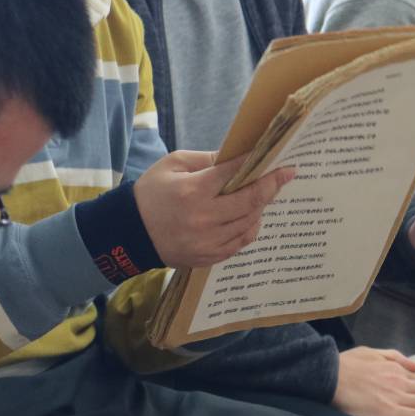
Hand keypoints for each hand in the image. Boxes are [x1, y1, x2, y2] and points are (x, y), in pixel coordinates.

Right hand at [134, 151, 295, 268]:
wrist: (129, 232)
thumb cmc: (151, 192)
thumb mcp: (172, 164)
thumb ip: (206, 159)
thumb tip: (237, 158)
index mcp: (193, 191)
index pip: (234, 174)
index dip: (257, 164)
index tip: (277, 159)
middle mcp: (203, 218)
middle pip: (250, 201)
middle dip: (271, 185)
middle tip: (285, 175)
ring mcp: (207, 241)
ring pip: (249, 223)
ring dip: (261, 207)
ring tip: (266, 194)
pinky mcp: (207, 257)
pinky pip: (239, 243)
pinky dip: (250, 228)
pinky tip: (251, 216)